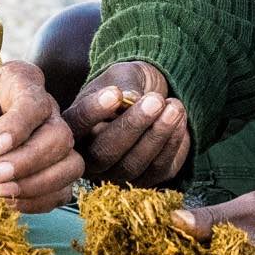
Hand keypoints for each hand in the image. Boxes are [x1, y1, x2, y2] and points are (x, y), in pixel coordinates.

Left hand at [0, 62, 82, 212]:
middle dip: (28, 161)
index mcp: (18, 83)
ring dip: (37, 185)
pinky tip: (7, 200)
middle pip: (60, 137)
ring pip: (69, 166)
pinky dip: (37, 202)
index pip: (35, 103)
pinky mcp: (42, 174)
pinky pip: (60, 192)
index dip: (18, 128)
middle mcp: (41, 112)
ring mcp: (46, 144)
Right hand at [63, 59, 191, 185]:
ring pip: (132, 165)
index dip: (93, 112)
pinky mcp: (145, 180)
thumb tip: (130, 99)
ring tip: (174, 107)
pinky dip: (172, 144)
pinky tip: (180, 120)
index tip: (115, 93)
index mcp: (75, 128)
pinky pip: (157, 169)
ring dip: (157, 135)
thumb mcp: (123, 75)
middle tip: (155, 101)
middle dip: (133, 126)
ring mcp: (116, 174)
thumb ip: (124, 84)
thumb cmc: (129, 85)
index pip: (76, 125)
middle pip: (103, 153)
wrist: (153, 98)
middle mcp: (89, 158)